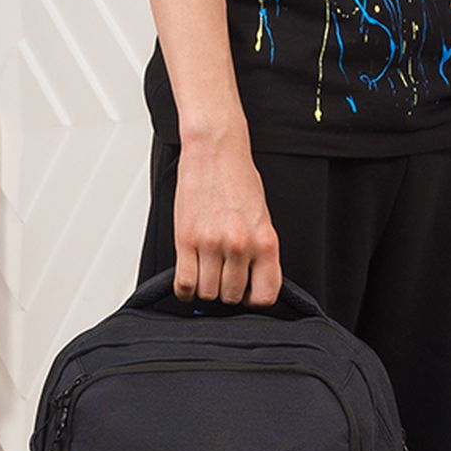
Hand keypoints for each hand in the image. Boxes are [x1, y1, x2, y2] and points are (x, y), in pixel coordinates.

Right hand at [171, 131, 281, 304]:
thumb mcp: (262, 218)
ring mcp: (212, 243)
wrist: (215, 151)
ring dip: (205, 288)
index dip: (253, 299)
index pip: (265, 295)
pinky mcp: (186, 239)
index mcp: (265, 241)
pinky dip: (185, 289)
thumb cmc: (238, 179)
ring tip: (205, 271)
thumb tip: (251, 281)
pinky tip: (188, 278)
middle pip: (231, 296)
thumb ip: (258, 251)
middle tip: (221, 275)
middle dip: (226, 291)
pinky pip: (185, 283)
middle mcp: (240, 245)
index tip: (246, 292)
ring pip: (208, 292)